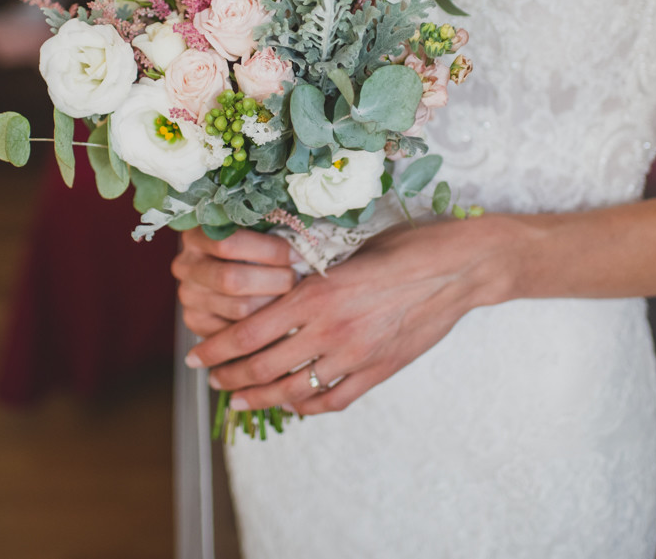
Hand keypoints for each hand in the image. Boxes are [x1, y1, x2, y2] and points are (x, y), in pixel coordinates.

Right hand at [172, 227, 297, 337]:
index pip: (229, 244)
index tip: (299, 254)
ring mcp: (188, 296)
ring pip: (239, 309)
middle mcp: (186, 265)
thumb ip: (273, 233)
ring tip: (293, 297)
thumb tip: (305, 244)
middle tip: (297, 280)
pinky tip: (280, 316)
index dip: (269, 250)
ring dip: (274, 305)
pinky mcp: (195, 322)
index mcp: (198, 234)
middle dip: (274, 281)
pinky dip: (264, 326)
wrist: (232, 273)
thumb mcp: (258, 231)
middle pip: (233, 280)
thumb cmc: (256, 246)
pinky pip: (236, 332)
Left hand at [185, 217, 507, 415]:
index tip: (195, 355)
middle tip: (211, 379)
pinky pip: (332, 401)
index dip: (215, 349)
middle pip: (262, 368)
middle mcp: (330, 330)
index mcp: (315, 294)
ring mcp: (356, 356)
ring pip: (293, 391)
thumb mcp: (346, 252)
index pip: (248, 333)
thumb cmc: (404, 248)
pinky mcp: (379, 372)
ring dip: (260, 397)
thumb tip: (272, 291)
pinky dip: (306, 407)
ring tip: (241, 397)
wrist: (459, 268)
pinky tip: (291, 404)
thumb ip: (309, 278)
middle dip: (229, 377)